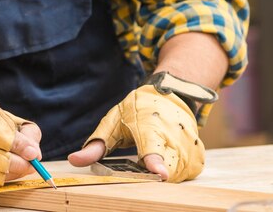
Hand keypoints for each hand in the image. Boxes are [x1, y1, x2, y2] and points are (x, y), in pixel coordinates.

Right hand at [0, 102, 40, 190]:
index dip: (26, 147)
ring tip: (13, 163)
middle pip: (7, 162)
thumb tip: (35, 152)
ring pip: (0, 177)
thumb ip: (17, 129)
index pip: (10, 140)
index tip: (33, 152)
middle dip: (23, 163)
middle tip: (28, 161)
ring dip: (12, 172)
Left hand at [67, 85, 204, 181]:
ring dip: (160, 171)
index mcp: (151, 127)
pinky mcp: (198, 158)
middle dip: (150, 173)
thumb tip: (74, 160)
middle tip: (140, 160)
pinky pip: (183, 176)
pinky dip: (172, 170)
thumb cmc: (138, 108)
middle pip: (164, 171)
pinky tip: (165, 155)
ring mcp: (189, 149)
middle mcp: (174, 138)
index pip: (153, 148)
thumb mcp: (114, 121)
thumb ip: (96, 143)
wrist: (170, 94)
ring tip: (152, 151)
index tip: (159, 173)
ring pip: (174, 176)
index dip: (155, 161)